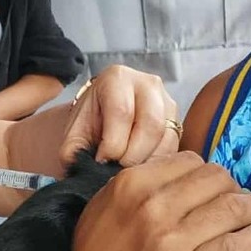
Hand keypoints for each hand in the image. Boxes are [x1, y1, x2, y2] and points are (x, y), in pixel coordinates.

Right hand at [58, 153, 250, 250]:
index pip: (192, 162)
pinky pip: (235, 249)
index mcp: (131, 184)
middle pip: (217, 180)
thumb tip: (185, 173)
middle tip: (244, 205)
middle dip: (236, 190)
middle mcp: (150, 207)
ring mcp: (167, 243)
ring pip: (232, 209)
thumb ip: (139, 187)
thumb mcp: (105, 209)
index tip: (218, 191)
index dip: (211, 176)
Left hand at [60, 65, 180, 167]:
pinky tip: (140, 169)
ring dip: (147, 162)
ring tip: (127, 171)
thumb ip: (74, 151)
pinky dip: (157, 164)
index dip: (111, 144)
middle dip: (132, 156)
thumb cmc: (90, 122)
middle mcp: (147, 84)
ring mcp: (167, 101)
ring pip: (166, 138)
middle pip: (150, 124)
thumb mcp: (74, 132)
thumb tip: (83, 172)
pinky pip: (174, 148)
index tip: (101, 161)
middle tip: (117, 170)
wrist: (102, 115)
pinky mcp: (176, 122)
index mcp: (117, 78)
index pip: (121, 112)